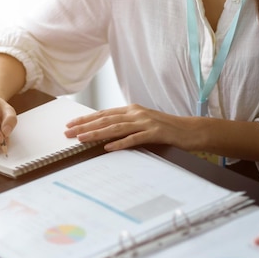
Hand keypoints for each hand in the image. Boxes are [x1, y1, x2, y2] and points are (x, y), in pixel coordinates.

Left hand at [64, 104, 201, 151]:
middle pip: (106, 119)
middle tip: (68, 133)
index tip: (70, 125)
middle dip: (85, 126)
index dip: (86, 119)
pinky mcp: (155, 133)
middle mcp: (137, 113)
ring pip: (116, 128)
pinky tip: (108, 147)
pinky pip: (135, 138)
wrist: (190, 130)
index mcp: (132, 110)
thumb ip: (127, 125)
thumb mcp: (143, 123)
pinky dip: (120, 143)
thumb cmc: (166, 130)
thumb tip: (106, 133)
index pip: (104, 114)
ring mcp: (146, 122)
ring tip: (81, 139)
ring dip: (97, 134)